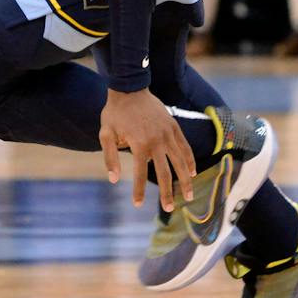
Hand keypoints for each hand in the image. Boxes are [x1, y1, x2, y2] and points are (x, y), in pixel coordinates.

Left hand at [98, 88, 198, 210]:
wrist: (130, 88)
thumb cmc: (115, 113)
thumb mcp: (105, 134)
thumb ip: (110, 158)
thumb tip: (113, 180)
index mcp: (139, 145)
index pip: (139, 175)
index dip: (138, 191)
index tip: (138, 204)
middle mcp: (156, 141)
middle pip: (165, 172)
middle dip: (167, 193)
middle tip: (169, 209)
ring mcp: (167, 133)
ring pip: (179, 161)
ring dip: (185, 180)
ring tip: (189, 196)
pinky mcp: (174, 126)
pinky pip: (185, 147)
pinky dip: (189, 160)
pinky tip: (192, 172)